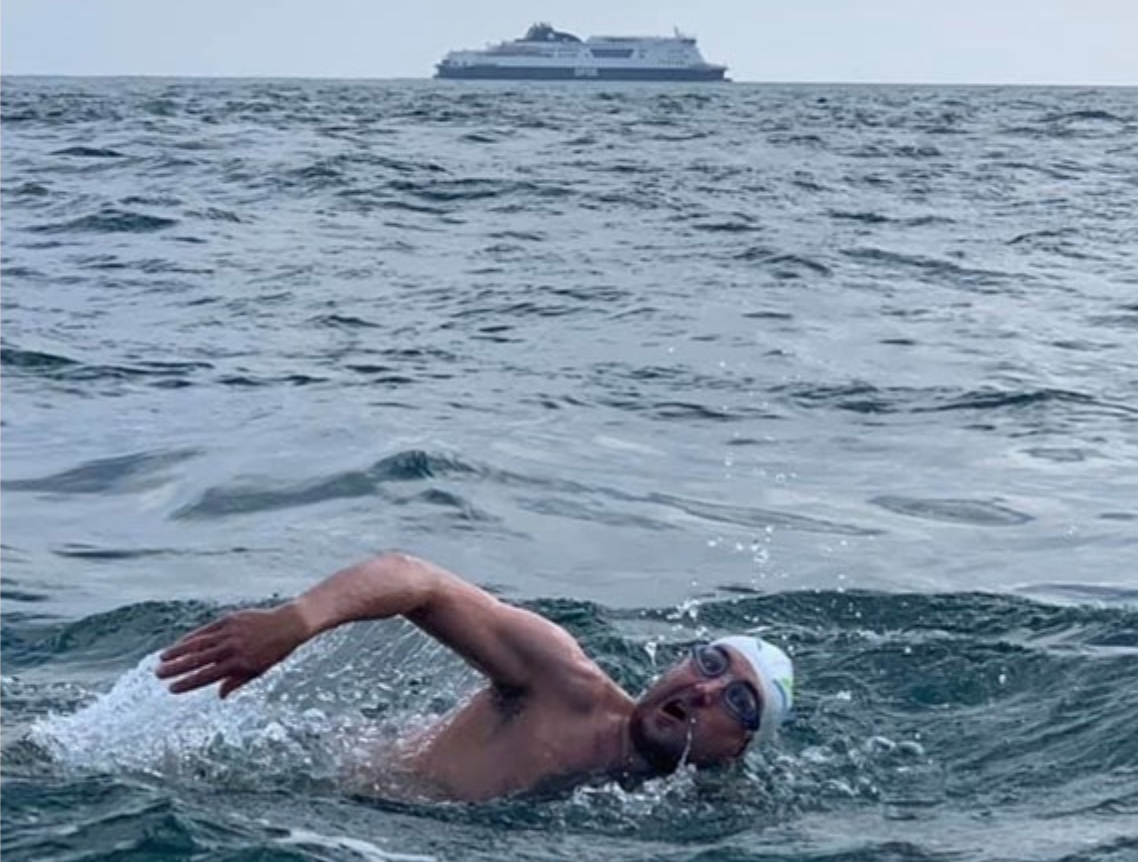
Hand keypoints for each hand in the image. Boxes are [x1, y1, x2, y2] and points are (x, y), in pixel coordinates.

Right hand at [156, 603, 308, 697]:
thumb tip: (219, 695)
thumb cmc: (274, 651)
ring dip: (179, 651)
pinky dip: (192, 637)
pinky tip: (180, 644)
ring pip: (199, 643)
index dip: (188, 683)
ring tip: (162, 658)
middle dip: (176, 668)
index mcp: (238, 664)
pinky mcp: (230, 619)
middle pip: (198, 659)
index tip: (172, 689)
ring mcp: (230, 632)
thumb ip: (237, 682)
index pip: (207, 676)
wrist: (289, 624)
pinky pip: (207, 630)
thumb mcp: (259, 670)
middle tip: (158, 674)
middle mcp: (232, 648)